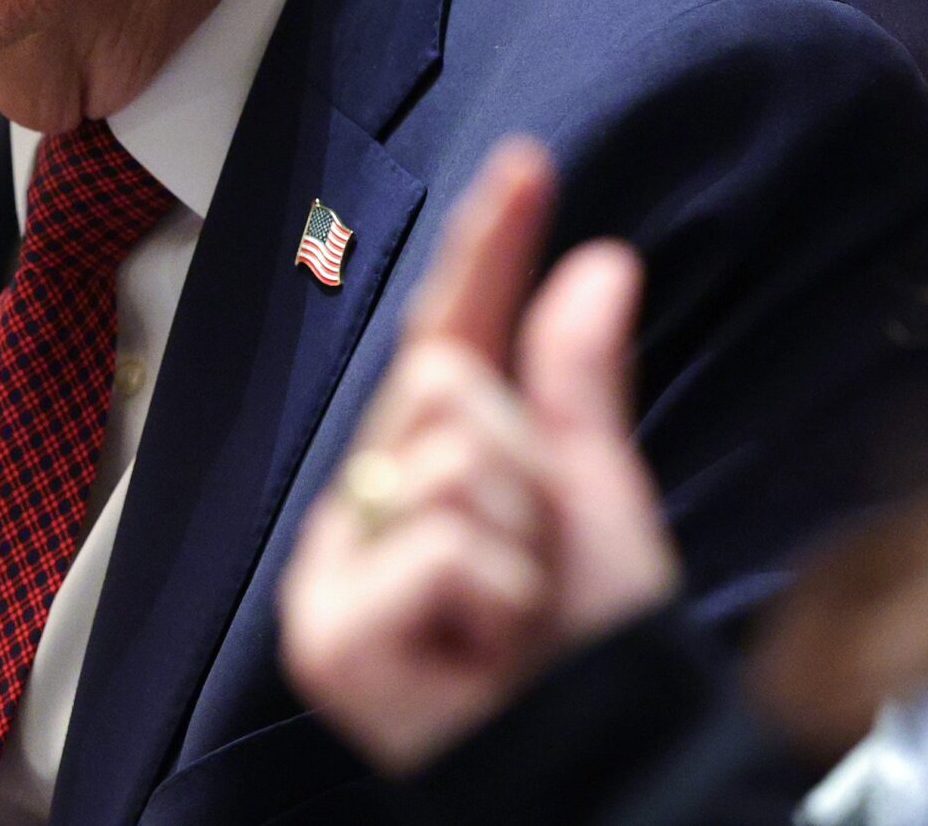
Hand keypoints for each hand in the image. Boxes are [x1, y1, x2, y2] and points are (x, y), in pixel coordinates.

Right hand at [279, 137, 680, 772]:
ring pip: (448, 452)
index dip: (487, 252)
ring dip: (520, 536)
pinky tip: (484, 651)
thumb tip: (598, 261)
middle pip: (446, 383)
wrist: (592, 763)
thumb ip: (578, 382)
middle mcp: (368, 505)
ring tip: (515, 617)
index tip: (528, 165)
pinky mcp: (328, 630)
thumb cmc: (590, 650)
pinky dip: (496, 592)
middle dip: (523, 464)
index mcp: (429, 468)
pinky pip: (440, 538)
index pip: (451, 336)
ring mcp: (339, 567)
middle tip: (535, 564)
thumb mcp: (598, 499)